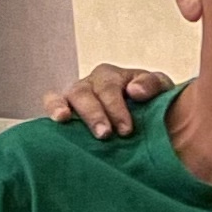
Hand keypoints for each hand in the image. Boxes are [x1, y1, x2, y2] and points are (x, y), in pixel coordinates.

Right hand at [42, 58, 169, 139]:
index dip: (116, 108)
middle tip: (104, 134)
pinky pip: (52, 103)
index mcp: (112, 76)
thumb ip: (152, 85)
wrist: (143, 116)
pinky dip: (52, 108)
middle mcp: (91, 84)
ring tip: (65, 120)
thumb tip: (134, 91)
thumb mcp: (159, 89)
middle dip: (94, 114)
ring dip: (65, 108)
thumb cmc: (150, 102)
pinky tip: (57, 120)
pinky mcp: (64, 110)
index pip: (110, 88)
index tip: (126, 130)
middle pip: (85, 92)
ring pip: (66, 95)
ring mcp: (75, 97)